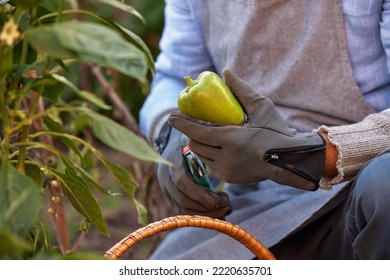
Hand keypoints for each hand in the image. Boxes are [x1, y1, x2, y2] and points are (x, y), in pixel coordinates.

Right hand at [155, 122, 230, 216]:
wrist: (173, 144)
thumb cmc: (191, 140)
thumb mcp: (196, 138)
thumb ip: (206, 142)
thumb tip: (226, 140)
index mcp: (172, 161)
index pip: (181, 182)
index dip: (199, 193)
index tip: (218, 199)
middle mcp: (165, 177)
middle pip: (182, 200)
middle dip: (206, 207)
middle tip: (227, 204)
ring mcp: (167, 189)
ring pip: (184, 209)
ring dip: (206, 213)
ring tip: (226, 208)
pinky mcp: (172, 197)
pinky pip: (185, 211)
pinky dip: (202, 214)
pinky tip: (218, 211)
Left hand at [168, 69, 325, 190]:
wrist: (290, 160)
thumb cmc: (277, 131)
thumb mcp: (261, 106)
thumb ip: (241, 89)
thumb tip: (225, 72)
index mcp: (232, 140)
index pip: (197, 131)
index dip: (182, 123)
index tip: (171, 116)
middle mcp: (226, 158)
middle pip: (195, 144)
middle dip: (189, 133)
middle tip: (191, 122)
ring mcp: (226, 171)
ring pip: (200, 156)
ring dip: (198, 143)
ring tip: (202, 133)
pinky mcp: (228, 178)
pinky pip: (209, 165)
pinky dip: (207, 154)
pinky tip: (213, 146)